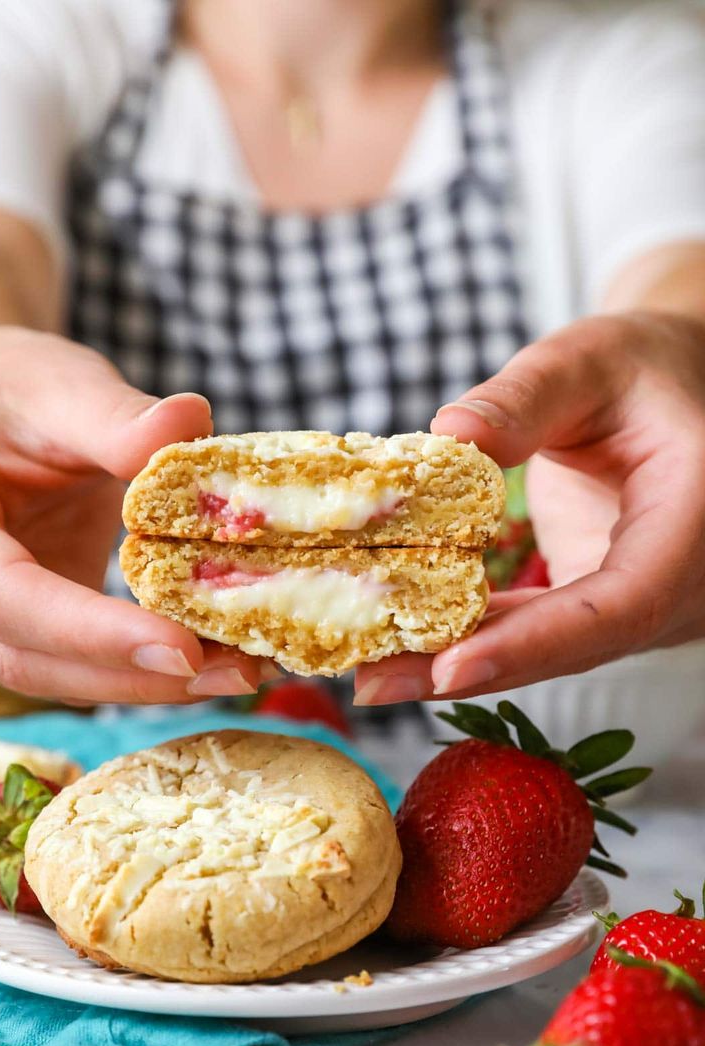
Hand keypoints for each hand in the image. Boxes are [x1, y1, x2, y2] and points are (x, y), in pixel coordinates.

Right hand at [0, 327, 268, 702]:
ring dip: (149, 687)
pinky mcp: (10, 642)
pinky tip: (216, 660)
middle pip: (27, 661)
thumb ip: (114, 414)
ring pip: (54, 682)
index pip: (2, 595)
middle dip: (135, 678)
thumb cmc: (11, 394)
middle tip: (240, 672)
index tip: (183, 649)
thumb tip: (188, 424)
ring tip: (244, 672)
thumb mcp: (57, 383)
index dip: (91, 632)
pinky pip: (75, 672)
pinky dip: (144, 673)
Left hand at [355, 312, 704, 704]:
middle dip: (474, 668)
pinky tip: (406, 646)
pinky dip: (477, 640)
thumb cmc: (635, 367)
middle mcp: (684, 580)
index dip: (536, 641)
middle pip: (578, 645)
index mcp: (695, 519)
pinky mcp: (608, 608)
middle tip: (374, 681)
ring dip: (462, 665)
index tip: (450, 665)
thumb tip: (447, 433)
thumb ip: (525, 398)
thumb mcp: (585, 362)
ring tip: (373, 674)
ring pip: (556, 651)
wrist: (666, 389)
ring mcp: (648, 603)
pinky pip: (544, 634)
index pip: (622, 602)